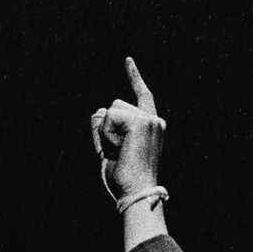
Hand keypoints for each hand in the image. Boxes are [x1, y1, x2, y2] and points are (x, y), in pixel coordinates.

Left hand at [90, 57, 165, 199]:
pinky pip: (109, 117)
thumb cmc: (124, 177)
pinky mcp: (142, 122)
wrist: (135, 192)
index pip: (142, 95)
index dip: (134, 77)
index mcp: (151, 127)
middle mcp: (154, 120)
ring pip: (111, 110)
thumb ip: (102, 130)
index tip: (127, 60)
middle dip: (107, 128)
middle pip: (115, 105)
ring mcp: (150, 120)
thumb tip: (97, 111)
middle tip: (118, 153)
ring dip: (107, 133)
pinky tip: (120, 149)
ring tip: (120, 152)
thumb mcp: (108, 150)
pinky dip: (107, 135)